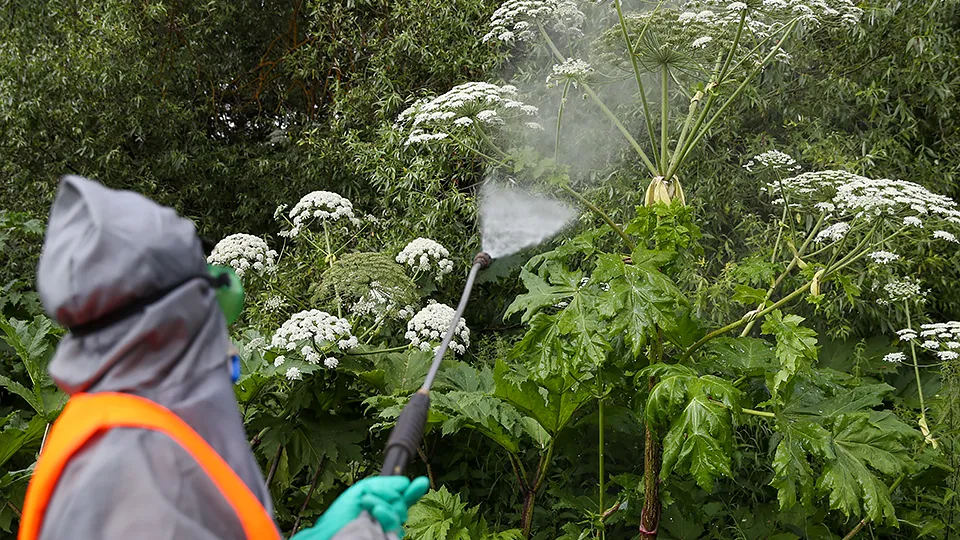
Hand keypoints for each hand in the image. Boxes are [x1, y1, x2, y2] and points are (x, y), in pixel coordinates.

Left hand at [291, 476, 429, 539]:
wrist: (329, 534)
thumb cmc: (339, 517)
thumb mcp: (360, 492)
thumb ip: (382, 485)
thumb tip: (405, 483)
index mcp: (381, 506)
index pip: (403, 499)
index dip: (414, 491)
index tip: (421, 483)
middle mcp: (386, 519)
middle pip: (401, 504)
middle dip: (388, 495)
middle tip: (369, 496)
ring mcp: (386, 531)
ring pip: (399, 514)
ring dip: (384, 504)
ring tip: (367, 503)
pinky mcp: (386, 539)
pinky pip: (394, 526)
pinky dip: (385, 514)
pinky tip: (374, 512)